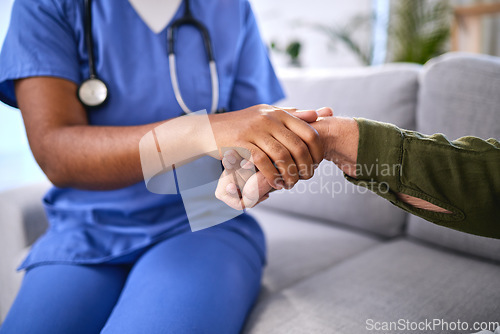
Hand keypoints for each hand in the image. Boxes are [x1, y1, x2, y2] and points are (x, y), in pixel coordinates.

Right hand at [215, 107, 333, 208]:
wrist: (209, 129)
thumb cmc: (243, 124)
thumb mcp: (268, 115)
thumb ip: (294, 115)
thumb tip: (321, 113)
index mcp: (279, 113)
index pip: (310, 132)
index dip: (317, 152)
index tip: (316, 165)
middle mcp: (269, 119)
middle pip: (298, 147)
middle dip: (305, 167)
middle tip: (305, 178)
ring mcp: (254, 130)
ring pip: (282, 156)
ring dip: (289, 175)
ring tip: (290, 184)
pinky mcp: (241, 143)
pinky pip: (263, 163)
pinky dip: (272, 176)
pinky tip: (276, 184)